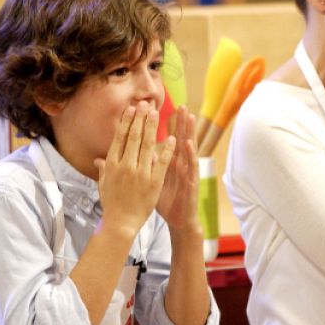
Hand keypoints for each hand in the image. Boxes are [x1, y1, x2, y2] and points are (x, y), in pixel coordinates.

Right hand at [95, 102, 175, 239]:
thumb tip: (99, 160)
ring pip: (147, 145)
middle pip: (134, 136)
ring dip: (152, 127)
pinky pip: (162, 162)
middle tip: (145, 104)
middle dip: (140, 118)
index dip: (127, 121)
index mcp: (112, 164)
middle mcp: (125, 165)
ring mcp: (140, 173)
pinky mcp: (154, 182)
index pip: (120, 137)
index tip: (132, 109)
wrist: (121, 223)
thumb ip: (103, 170)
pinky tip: (172, 137)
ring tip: (156, 113)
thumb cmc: (112, 204)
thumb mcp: (104, 185)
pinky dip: (167, 149)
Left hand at [155, 106, 201, 237]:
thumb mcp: (151, 180)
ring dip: (189, 132)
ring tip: (188, 116)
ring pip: (189, 148)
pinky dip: (190, 154)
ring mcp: (187, 171)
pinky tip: (188, 143)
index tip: (159, 109)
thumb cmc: (165, 200)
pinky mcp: (191, 182)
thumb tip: (133, 152)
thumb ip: (144, 164)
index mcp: (169, 162)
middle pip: (180, 139)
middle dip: (180, 122)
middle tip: (180, 104)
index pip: (166, 139)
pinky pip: (191, 167)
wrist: (178, 220)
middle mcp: (180, 164)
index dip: (164, 125)